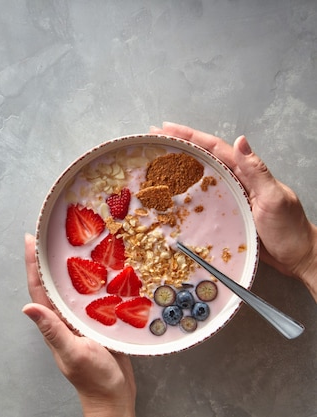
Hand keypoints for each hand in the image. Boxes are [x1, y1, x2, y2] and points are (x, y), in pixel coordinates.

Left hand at [22, 234, 136, 416]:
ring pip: (73, 287)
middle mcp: (65, 318)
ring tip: (75, 244)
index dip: (33, 264)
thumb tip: (27, 308)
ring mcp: (80, 320)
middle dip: (49, 259)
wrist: (114, 396)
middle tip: (51, 234)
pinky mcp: (98, 322)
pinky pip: (93, 297)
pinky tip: (104, 270)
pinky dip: (95, 282)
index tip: (30, 240)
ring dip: (72, 267)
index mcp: (55, 322)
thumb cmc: (93, 378)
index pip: (38, 288)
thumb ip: (52, 330)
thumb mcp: (72, 352)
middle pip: (53, 282)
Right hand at [150, 122, 316, 300]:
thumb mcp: (273, 197)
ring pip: (200, 175)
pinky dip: (186, 191)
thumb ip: (257, 171)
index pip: (214, 147)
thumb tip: (241, 141)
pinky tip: (173, 193)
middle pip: (203, 157)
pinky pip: (202, 197)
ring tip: (157, 161)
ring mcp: (230, 196)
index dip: (190, 136)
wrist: (296, 256)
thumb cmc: (288, 229)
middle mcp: (236, 180)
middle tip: (155, 138)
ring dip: (179, 166)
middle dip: (179, 145)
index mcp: (245, 173)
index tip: (167, 127)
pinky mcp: (226, 213)